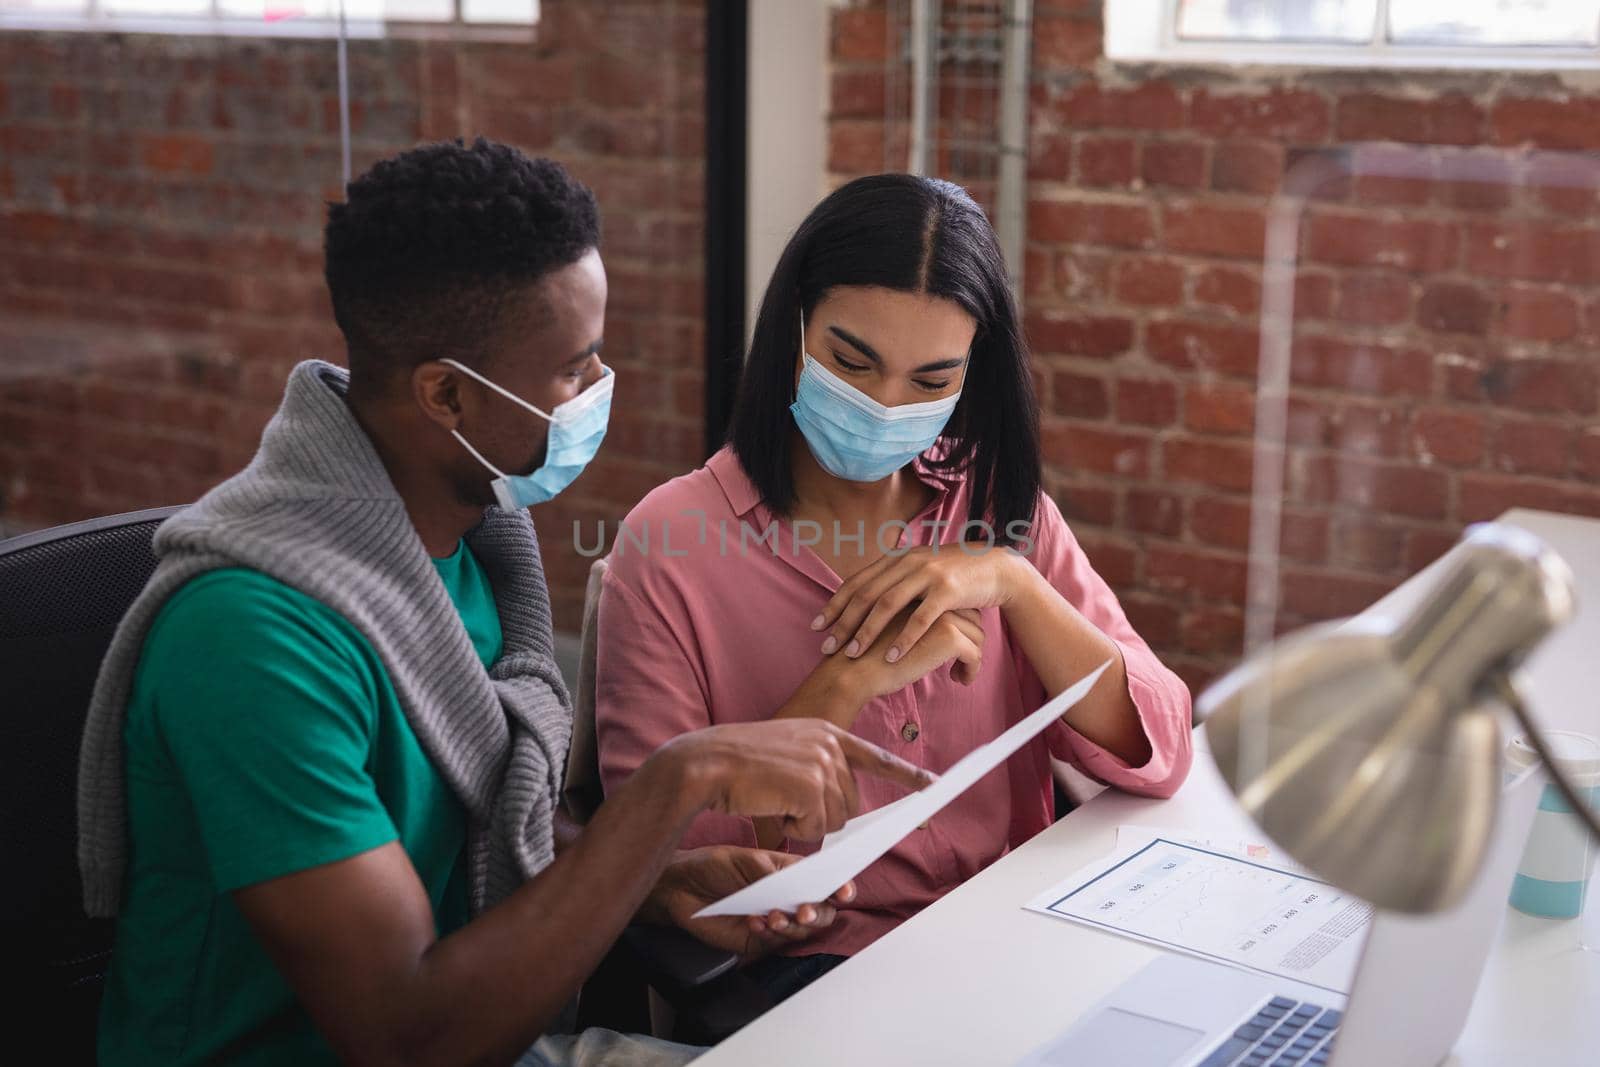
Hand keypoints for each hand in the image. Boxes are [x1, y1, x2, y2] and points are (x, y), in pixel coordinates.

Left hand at [644, 846, 855, 960]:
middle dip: (819, 913)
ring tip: (774, 917)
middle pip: (821, 912)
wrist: (680, 886)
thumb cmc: (714, 865)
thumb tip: (793, 886)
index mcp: (791, 872)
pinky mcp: (757, 938)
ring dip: (793, 925)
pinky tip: (755, 922)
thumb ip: (771, 873)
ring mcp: (774, 919)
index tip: (843, 892)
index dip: (839, 887)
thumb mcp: (745, 860)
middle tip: (804, 911)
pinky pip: (775, 943)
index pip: (824, 881)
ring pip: (802, 931)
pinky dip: (769, 933)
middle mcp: (787, 897)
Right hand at [660, 718, 935, 840]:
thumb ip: (815, 774)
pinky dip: (793, 829)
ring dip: (803, 824)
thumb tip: (836, 814)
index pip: (876, 757)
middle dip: (819, 817)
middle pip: (849, 804)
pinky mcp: (812, 785)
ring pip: (834, 821)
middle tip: (783, 804)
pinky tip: (771, 806)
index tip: (936, 786)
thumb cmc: (735, 764)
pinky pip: (816, 828)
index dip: (908, 775)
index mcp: (826, 733)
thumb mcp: (784, 755)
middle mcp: (830, 745)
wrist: (705, 762)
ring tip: (773, 799)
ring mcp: (823, 764)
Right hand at [810, 603, 986, 700]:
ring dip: (972, 657)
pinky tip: (961, 680)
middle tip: (961, 660)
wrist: (853, 670)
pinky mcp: (948, 634)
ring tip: (959, 674)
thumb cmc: (864, 654)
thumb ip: (906, 620)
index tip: (954, 644)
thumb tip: (929, 633)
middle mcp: (931, 597)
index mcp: (915, 591)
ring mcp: (941, 613)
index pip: (954, 603)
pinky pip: (974, 653)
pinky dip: (971, 669)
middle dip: (971, 639)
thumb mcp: (887, 626)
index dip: (959, 623)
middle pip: (971, 615)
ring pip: (977, 634)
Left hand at [813, 545, 1027, 665]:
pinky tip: (893, 656)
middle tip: (827, 646)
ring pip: (888, 604)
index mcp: (897, 558)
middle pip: (866, 594)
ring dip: (867, 631)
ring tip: (853, 654)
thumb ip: (894, 582)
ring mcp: (928, 574)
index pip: (857, 582)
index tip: (816, 627)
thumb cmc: (954, 576)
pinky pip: (921, 617)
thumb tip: (865, 601)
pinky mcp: (949, 590)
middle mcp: (908, 562)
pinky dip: (905, 638)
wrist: (996, 567)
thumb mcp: (919, 572)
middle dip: (843, 622)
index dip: (835, 604)